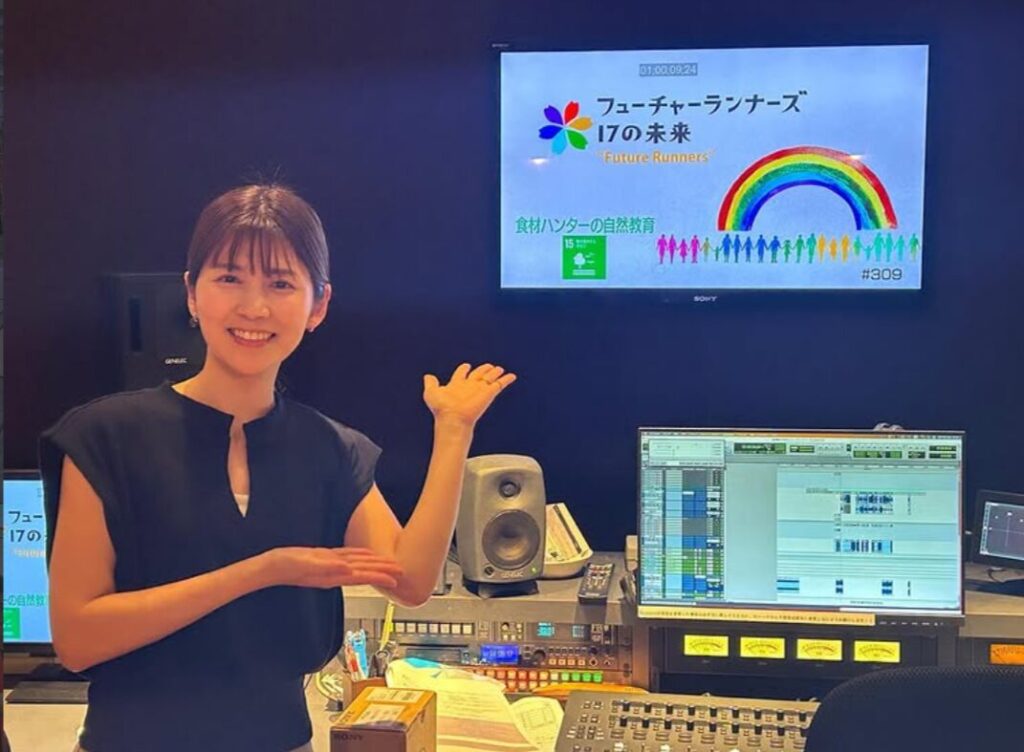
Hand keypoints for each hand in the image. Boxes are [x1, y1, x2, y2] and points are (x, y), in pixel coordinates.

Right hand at [266, 547, 403, 589]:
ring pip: (358, 565)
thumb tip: (347, 568)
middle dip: (383, 571)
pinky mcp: (323, 559)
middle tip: (402, 570)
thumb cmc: (285, 565)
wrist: (269, 567)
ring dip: (374, 565)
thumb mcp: (306, 563)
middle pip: (365, 571)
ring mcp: (329, 567)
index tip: (396, 577)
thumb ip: (326, 566)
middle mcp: (335, 572)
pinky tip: (364, 555)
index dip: (380, 575)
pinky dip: (359, 557)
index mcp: (333, 574)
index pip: (363, 575)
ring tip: (389, 565)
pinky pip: (347, 558)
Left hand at [422, 362, 516, 427]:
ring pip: (489, 378)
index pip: (461, 374)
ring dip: (494, 373)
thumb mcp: (431, 393)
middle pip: (478, 375)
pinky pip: (500, 384)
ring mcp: (480, 390)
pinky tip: (512, 376)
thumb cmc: (442, 408)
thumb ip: (430, 383)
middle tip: (488, 366)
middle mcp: (469, 387)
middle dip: (483, 370)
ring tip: (499, 369)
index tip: (466, 366)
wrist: (453, 418)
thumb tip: (427, 376)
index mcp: (456, 386)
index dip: (464, 369)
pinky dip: (507, 379)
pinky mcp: (489, 393)